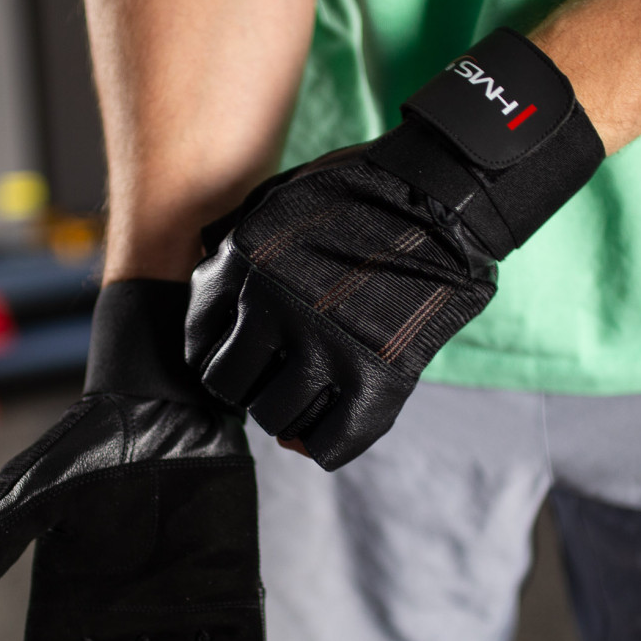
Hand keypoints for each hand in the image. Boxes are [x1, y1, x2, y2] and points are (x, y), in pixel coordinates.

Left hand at [186, 27, 602, 469]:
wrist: (442, 196)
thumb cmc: (357, 195)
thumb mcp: (274, 201)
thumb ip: (234, 253)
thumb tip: (208, 318)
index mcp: (246, 264)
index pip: (199, 338)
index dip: (216, 350)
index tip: (241, 353)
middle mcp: (277, 309)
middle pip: (230, 386)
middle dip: (248, 386)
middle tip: (273, 376)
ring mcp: (328, 345)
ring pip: (276, 420)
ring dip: (287, 415)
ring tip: (306, 395)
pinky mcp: (377, 375)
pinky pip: (333, 443)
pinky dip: (324, 445)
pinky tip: (326, 431)